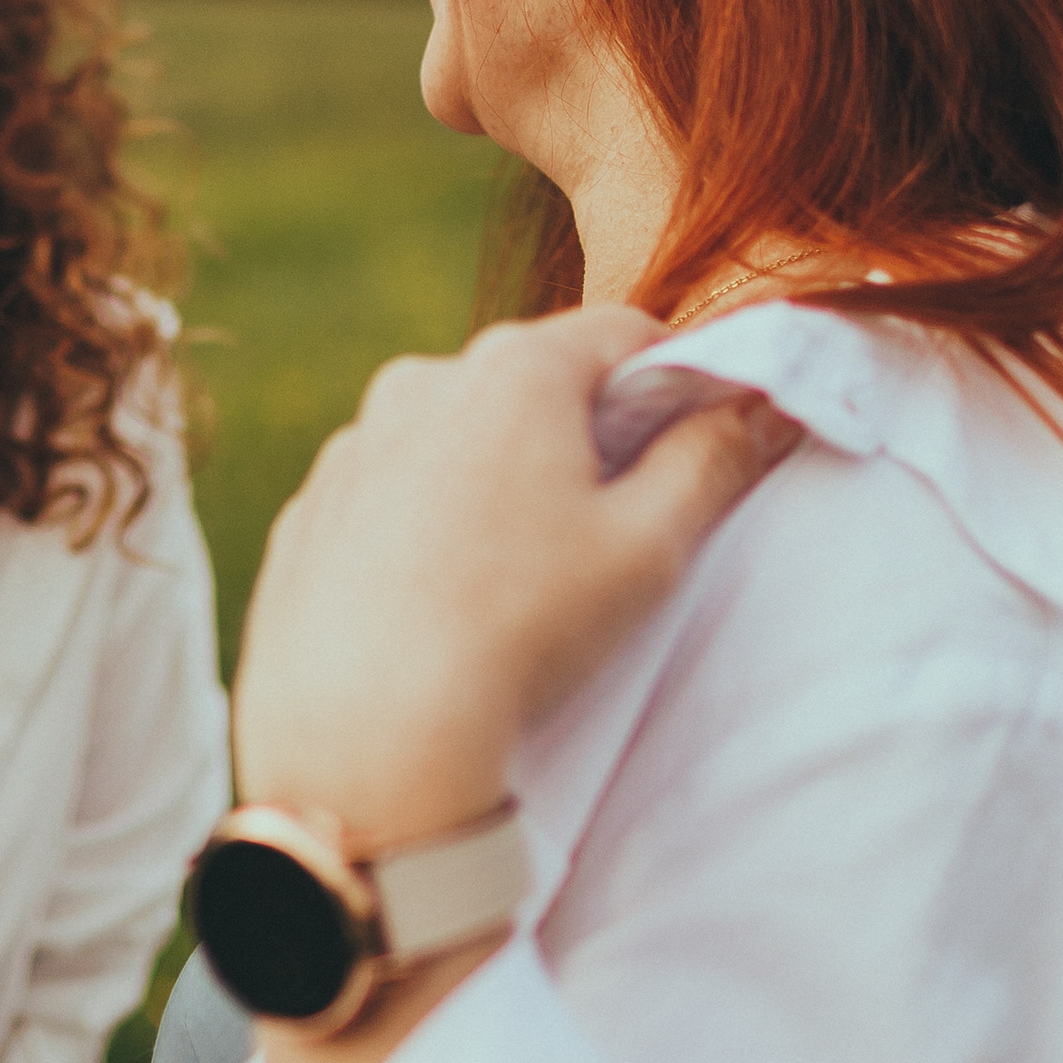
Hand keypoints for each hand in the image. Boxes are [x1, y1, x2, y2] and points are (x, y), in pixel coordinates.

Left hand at [233, 308, 795, 851]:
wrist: (366, 728)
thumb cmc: (523, 628)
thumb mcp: (649, 546)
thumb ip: (712, 461)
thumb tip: (755, 409)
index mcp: (515, 368)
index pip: (624, 334)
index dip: (675, 380)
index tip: (696, 440)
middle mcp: (421, 382)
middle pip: (532, 383)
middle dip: (580, 433)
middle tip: (611, 524)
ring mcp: (352, 446)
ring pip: (452, 439)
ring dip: (495, 479)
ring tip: (518, 576)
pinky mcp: (307, 512)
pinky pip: (387, 497)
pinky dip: (422, 527)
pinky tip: (442, 602)